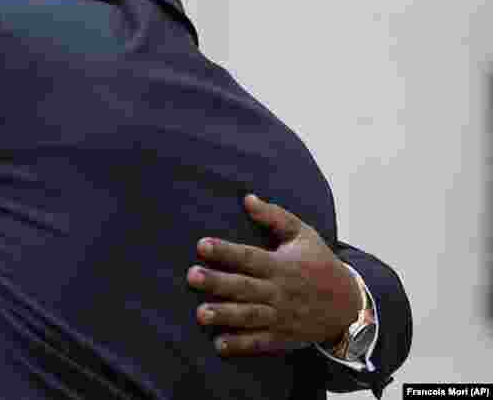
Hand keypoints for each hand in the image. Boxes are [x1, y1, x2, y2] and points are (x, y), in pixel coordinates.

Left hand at [187, 194, 361, 355]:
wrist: (350, 304)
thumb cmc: (320, 263)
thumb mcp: (303, 234)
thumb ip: (274, 216)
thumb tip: (246, 198)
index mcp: (282, 265)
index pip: (249, 257)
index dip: (226, 251)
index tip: (201, 245)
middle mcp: (280, 291)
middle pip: (245, 286)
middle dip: (217, 282)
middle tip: (192, 277)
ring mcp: (282, 315)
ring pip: (250, 315)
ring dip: (225, 315)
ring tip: (200, 314)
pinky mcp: (284, 336)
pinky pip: (261, 342)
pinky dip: (241, 344)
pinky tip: (220, 344)